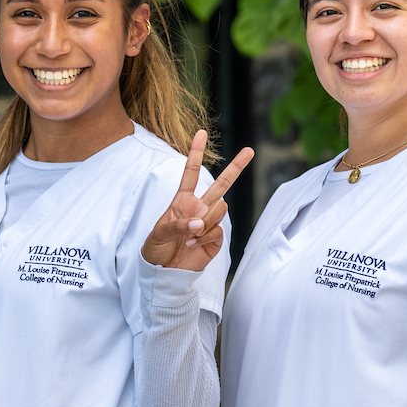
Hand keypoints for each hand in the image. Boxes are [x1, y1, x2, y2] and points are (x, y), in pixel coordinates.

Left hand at [142, 131, 254, 271]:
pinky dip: (205, 237)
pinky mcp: (216, 239)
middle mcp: (199, 208)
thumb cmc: (156, 249)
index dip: (197, 153)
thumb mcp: (159, 233)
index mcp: (183, 200)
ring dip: (206, 220)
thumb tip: (200, 223)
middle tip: (250, 150)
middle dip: (236, 167)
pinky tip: (193, 245)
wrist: (164, 273)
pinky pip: (218, 230)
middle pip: (222, 184)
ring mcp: (209, 223)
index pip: (191, 172)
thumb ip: (179, 225)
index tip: (202, 133)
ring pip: (220, 208)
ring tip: (191, 235)